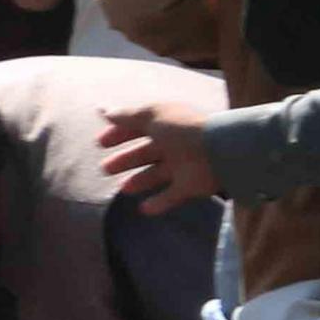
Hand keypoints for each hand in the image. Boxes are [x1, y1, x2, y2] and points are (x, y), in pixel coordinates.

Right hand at [98, 98, 221, 214]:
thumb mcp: (151, 116)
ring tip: (123, 188)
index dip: (119, 133)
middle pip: (145, 152)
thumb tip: (103, 111)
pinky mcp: (190, 186)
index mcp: (166, 123)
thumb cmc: (182, 129)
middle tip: (105, 168)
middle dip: (126, 159)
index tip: (100, 143)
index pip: (139, 127)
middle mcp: (174, 144)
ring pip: (156, 174)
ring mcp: (182, 166)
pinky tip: (143, 209)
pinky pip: (171, 196)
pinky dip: (158, 203)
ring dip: (139, 180)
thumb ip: (126, 116)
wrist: (218, 151)